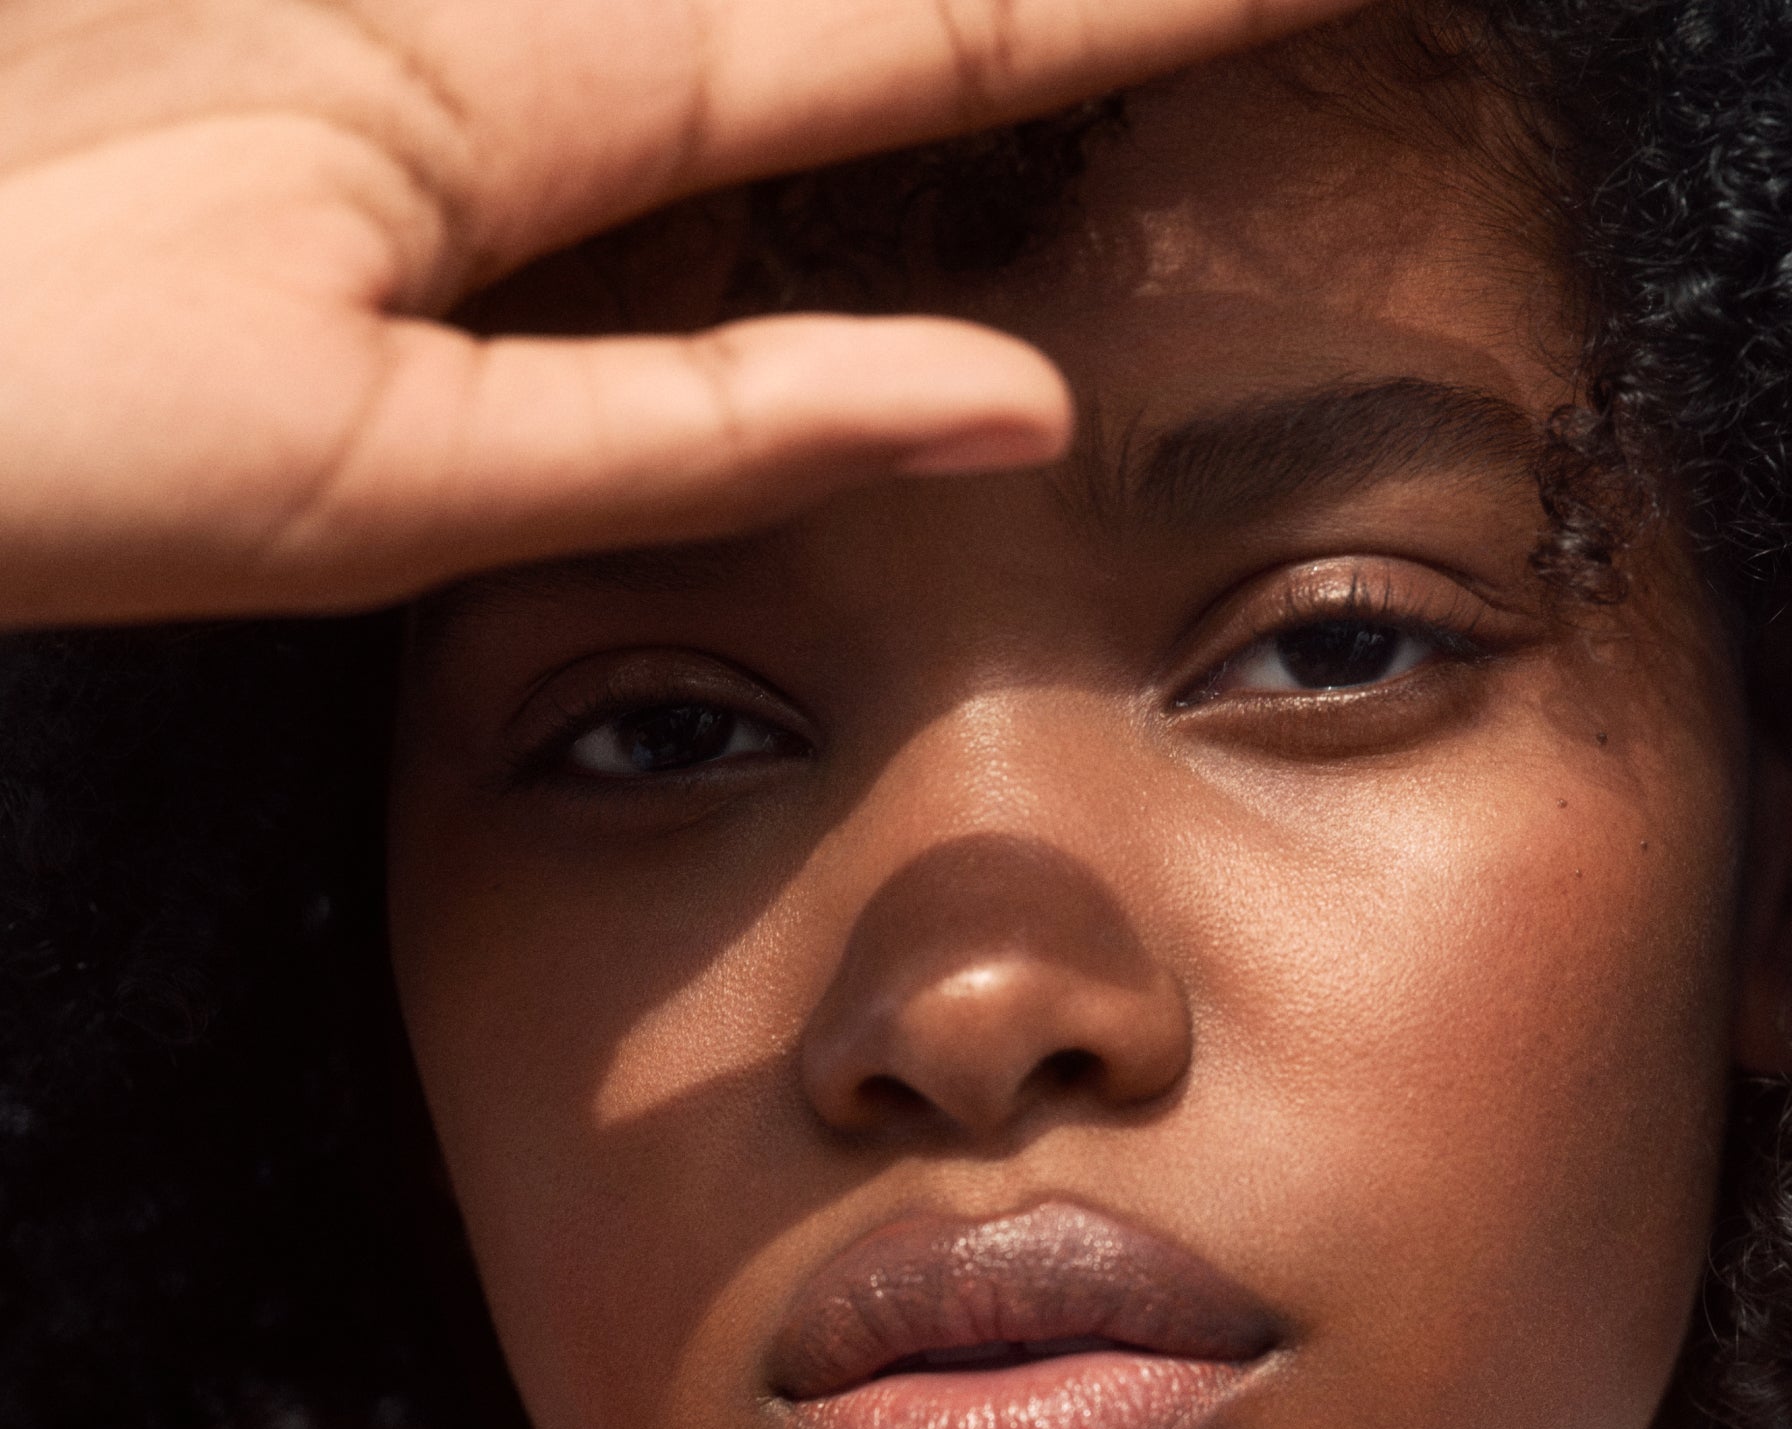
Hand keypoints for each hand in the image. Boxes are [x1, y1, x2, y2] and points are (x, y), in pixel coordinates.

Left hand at [0, 0, 1347, 623]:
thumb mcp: (402, 483)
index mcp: (544, 86)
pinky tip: (806, 51)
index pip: (931, 26)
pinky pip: (631, 3)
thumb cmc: (40, 422)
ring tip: (1078, 11)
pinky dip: (768, 29)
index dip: (1146, 2)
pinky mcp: (358, 6)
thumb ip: (712, 424)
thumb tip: (1000, 401)